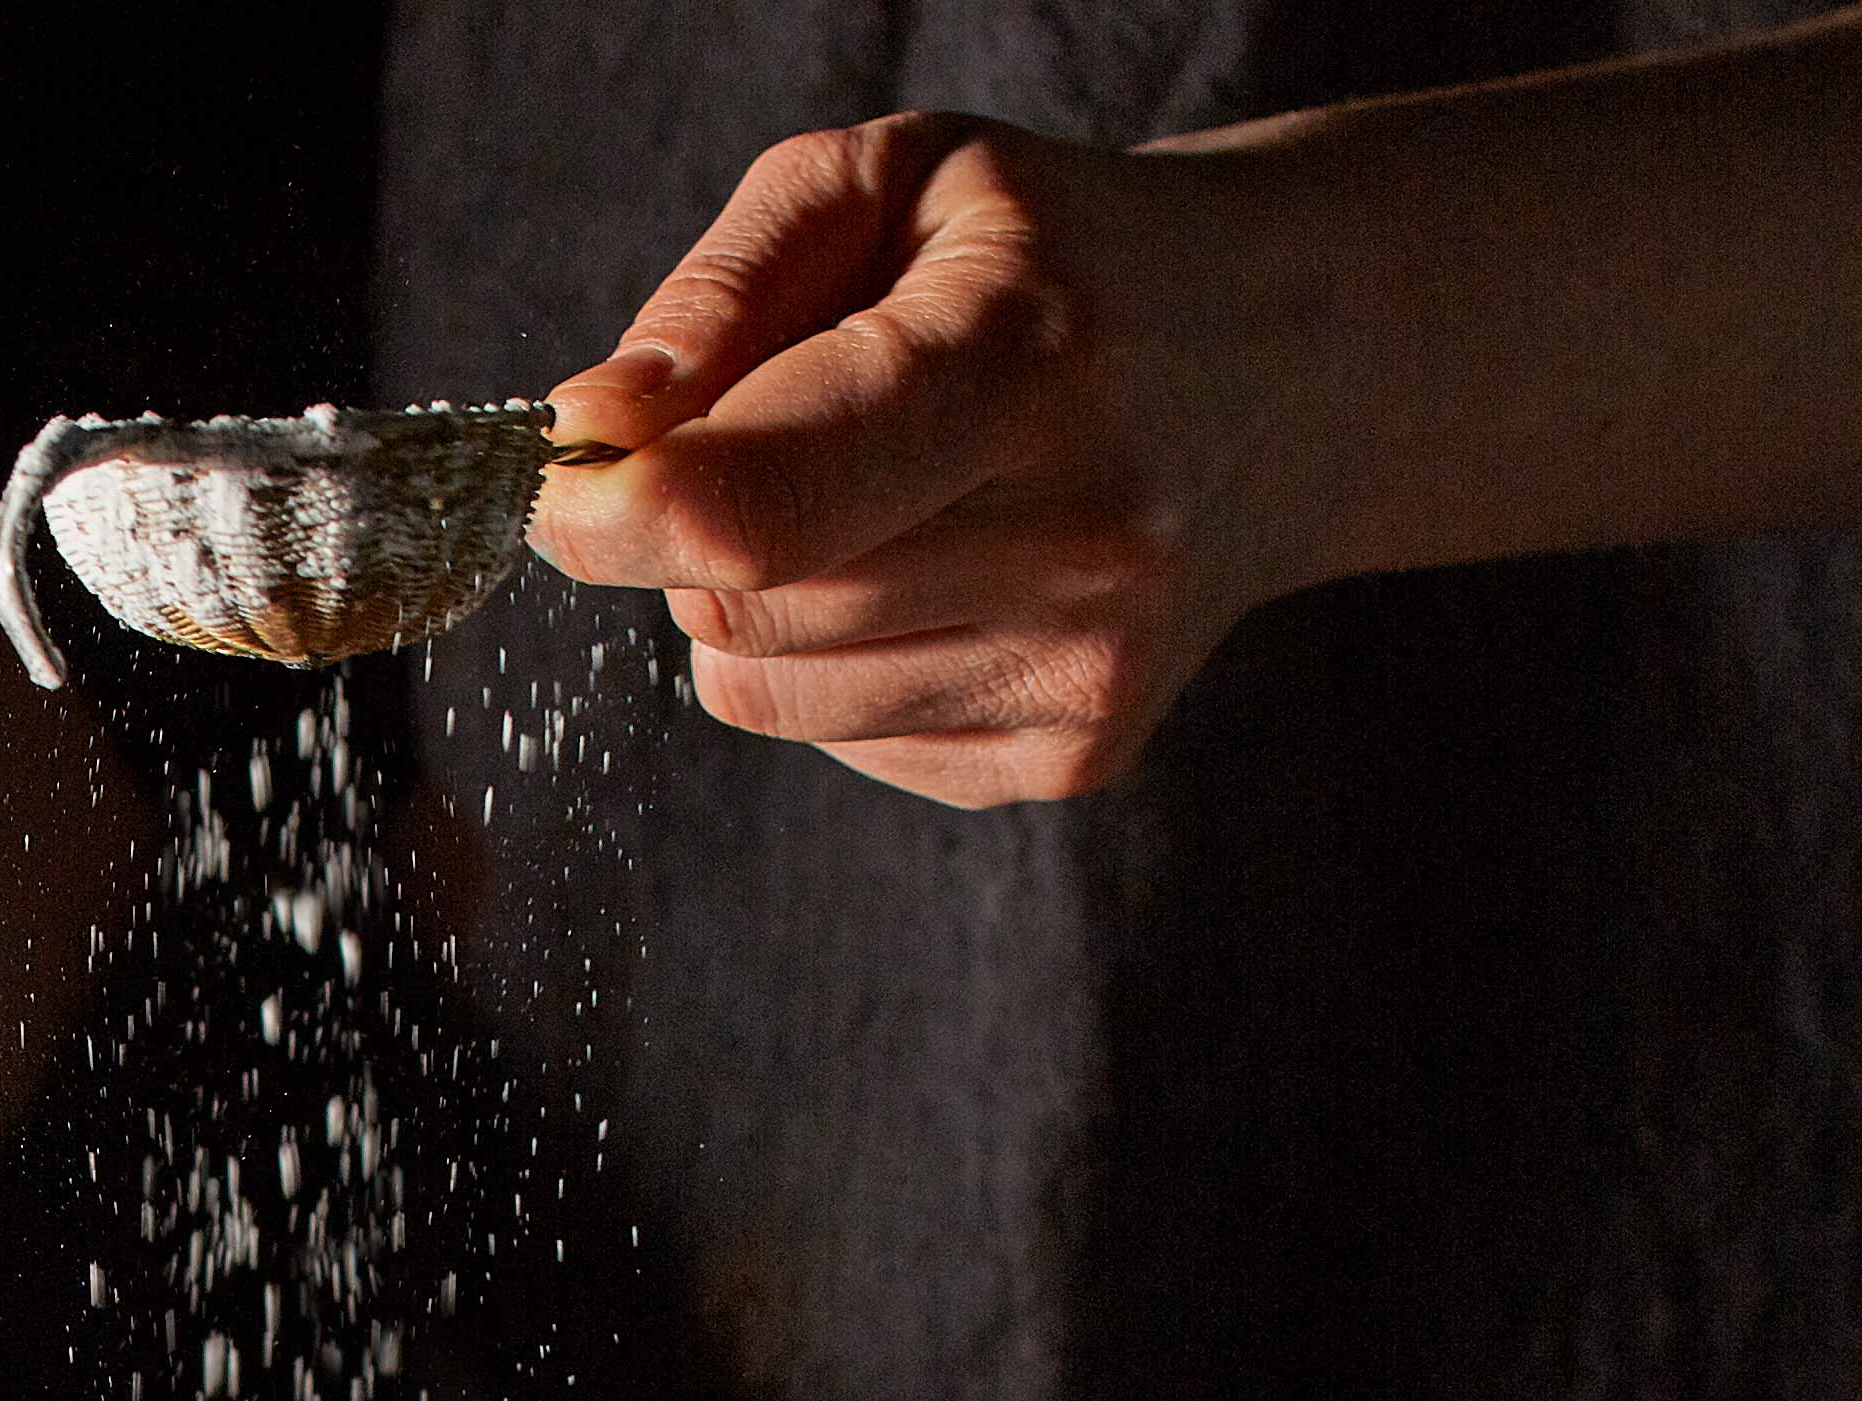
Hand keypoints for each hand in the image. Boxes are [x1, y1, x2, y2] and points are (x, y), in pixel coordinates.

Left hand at [529, 114, 1334, 807]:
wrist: (1289, 362)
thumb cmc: (1053, 256)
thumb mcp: (894, 184)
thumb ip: (720, 293)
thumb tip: (590, 430)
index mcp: (1028, 360)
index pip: (755, 507)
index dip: (617, 511)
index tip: (572, 481)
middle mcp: (1082, 534)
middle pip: (740, 603)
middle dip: (690, 532)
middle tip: (763, 443)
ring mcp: (1087, 668)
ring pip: (758, 691)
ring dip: (757, 601)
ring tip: (880, 498)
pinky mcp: (1074, 755)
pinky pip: (827, 741)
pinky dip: (832, 663)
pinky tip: (942, 569)